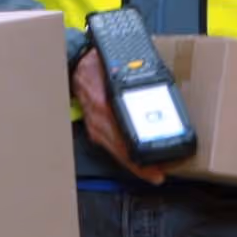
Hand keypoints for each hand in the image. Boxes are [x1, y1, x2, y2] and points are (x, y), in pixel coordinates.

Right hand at [71, 48, 167, 184]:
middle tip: (159, 175)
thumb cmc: (98, 63)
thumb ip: (139, 77)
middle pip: (121, 154)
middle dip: (141, 167)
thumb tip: (161, 86)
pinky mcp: (94, 126)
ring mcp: (94, 126)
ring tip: (152, 170)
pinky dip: (123, 154)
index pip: (126, 142)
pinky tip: (135, 157)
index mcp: (106, 107)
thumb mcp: (120, 68)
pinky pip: (109, 145)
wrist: (76, 62)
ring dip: (133, 163)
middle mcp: (98, 121)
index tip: (157, 170)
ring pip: (115, 153)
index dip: (141, 161)